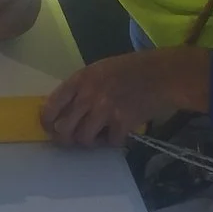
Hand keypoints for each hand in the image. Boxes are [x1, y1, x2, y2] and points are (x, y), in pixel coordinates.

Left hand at [40, 47, 211, 147]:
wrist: (166, 75)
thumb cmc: (134, 69)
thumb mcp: (101, 69)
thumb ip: (83, 87)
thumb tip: (66, 109)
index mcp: (81, 79)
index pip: (51, 106)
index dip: (47, 122)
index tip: (50, 129)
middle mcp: (88, 95)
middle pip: (64, 129)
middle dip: (66, 139)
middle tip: (73, 140)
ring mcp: (105, 110)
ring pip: (84, 139)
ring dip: (91, 142)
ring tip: (100, 135)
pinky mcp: (122, 123)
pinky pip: (109, 142)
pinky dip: (114, 141)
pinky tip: (120, 132)